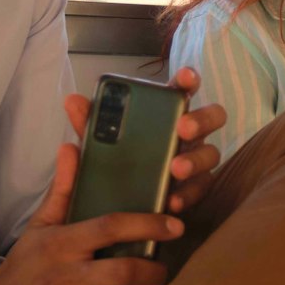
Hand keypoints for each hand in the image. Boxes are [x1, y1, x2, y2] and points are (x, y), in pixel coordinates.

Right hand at [0, 80, 218, 284]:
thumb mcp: (39, 227)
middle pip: (126, 268)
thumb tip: (71, 146)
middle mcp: (65, 276)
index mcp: (61, 244)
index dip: (148, 224)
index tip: (176, 224)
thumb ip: (62, 189)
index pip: (111, 226)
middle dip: (155, 270)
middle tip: (164, 270)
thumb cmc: (22, 270)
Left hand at [62, 66, 228, 216]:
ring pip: (210, 153)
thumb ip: (89, 124)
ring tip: (176, 168)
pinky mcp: (195, 188)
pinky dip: (187, 194)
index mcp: (166, 113)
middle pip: (212, 116)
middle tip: (182, 128)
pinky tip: (172, 200)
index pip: (182, 89)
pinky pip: (201, 188)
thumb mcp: (97, 144)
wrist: (113, 207)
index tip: (185, 78)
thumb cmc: (113, 163)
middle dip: (201, 119)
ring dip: (195, 159)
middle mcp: (187, 133)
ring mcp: (195, 159)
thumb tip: (72, 101)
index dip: (189, 80)